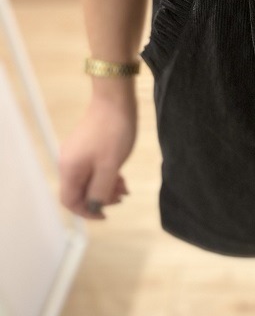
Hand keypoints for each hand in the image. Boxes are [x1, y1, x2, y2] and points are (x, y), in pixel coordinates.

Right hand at [58, 85, 136, 220]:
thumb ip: (100, 190)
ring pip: (88, 180)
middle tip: (122, 196)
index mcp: (70, 169)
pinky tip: (120, 175)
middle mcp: (68, 162)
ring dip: (105, 187)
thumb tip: (94, 207)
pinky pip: (92, 169)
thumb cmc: (113, 133)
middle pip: (79, 191)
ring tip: (125, 186)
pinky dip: (105, 175)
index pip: (69, 200)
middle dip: (100, 198)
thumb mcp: (110, 166)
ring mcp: (76, 153)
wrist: (115, 100)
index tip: (107, 214)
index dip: (87, 212)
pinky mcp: (86, 146)